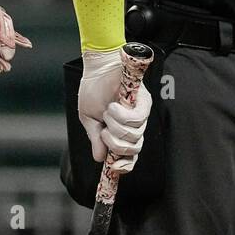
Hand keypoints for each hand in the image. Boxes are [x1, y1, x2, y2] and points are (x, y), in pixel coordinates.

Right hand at [77, 46, 152, 171]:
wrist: (97, 67)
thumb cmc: (93, 89)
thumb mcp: (90, 120)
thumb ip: (96, 139)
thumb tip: (100, 158)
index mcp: (123, 130)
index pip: (131, 155)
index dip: (125, 165)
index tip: (114, 167)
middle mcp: (135, 124)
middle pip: (134, 149)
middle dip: (115, 144)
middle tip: (104, 131)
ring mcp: (141, 113)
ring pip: (135, 135)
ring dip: (116, 127)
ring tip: (108, 112)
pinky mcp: (144, 101)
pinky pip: (137, 120)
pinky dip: (122, 117)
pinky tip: (113, 107)